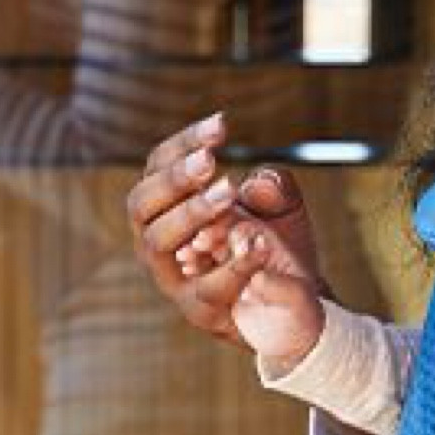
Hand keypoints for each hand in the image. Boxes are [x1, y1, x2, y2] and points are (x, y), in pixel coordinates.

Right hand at [127, 114, 320, 345]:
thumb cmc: (272, 242)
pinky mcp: (198, 309)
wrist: (293, 300)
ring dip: (190, 214)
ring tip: (228, 192)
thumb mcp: (282, 206)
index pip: (158, 166)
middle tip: (210, 161)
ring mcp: (171, 276)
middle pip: (141, 203)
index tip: (221, 125)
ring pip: (158, 243)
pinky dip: (231, 264)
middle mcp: (157, 238)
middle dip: (174, 178)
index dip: (184, 143)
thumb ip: (275, 188)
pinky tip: (256, 243)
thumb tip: (258, 184)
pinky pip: (205, 288)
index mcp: (166, 205)